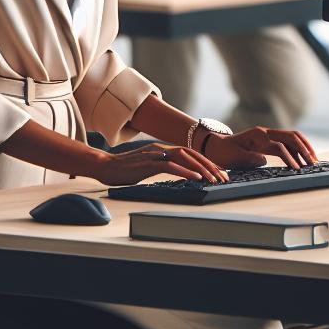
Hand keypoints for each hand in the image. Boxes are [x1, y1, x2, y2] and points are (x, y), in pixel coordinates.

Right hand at [90, 143, 229, 185]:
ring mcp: (155, 154)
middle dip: (211, 165)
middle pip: (192, 154)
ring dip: (202, 168)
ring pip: (185, 157)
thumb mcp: (149, 168)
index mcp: (164, 150)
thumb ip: (164, 167)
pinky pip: (170, 166)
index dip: (207, 163)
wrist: (105, 167)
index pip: (191, 154)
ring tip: (214, 179)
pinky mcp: (148, 163)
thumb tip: (181, 173)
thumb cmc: (126, 170)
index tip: (220, 173)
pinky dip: (185, 171)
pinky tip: (195, 178)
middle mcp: (162, 149)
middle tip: (224, 177)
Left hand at [201, 127, 319, 168]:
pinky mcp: (269, 139)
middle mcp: (265, 132)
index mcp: (257, 136)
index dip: (289, 158)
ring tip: (313, 161)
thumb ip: (250, 159)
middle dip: (304, 149)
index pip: (279, 146)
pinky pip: (287, 142)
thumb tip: (265, 160)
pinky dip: (297, 150)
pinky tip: (302, 160)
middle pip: (291, 136)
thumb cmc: (224, 153)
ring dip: (304, 148)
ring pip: (292, 137)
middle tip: (313, 163)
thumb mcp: (235, 158)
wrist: (217, 146)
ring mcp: (268, 134)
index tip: (297, 170)